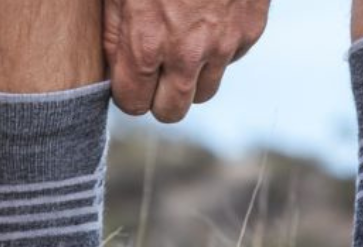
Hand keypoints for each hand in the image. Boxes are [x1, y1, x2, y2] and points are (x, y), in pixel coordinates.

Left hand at [104, 0, 268, 122]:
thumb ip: (113, 31)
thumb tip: (113, 65)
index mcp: (145, 43)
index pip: (134, 105)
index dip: (128, 94)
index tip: (128, 80)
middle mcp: (186, 54)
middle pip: (171, 112)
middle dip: (158, 99)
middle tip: (152, 75)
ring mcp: (222, 44)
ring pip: (204, 92)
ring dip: (190, 78)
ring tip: (180, 48)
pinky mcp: (249, 30)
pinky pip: (230, 59)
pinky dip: (218, 50)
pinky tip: (207, 20)